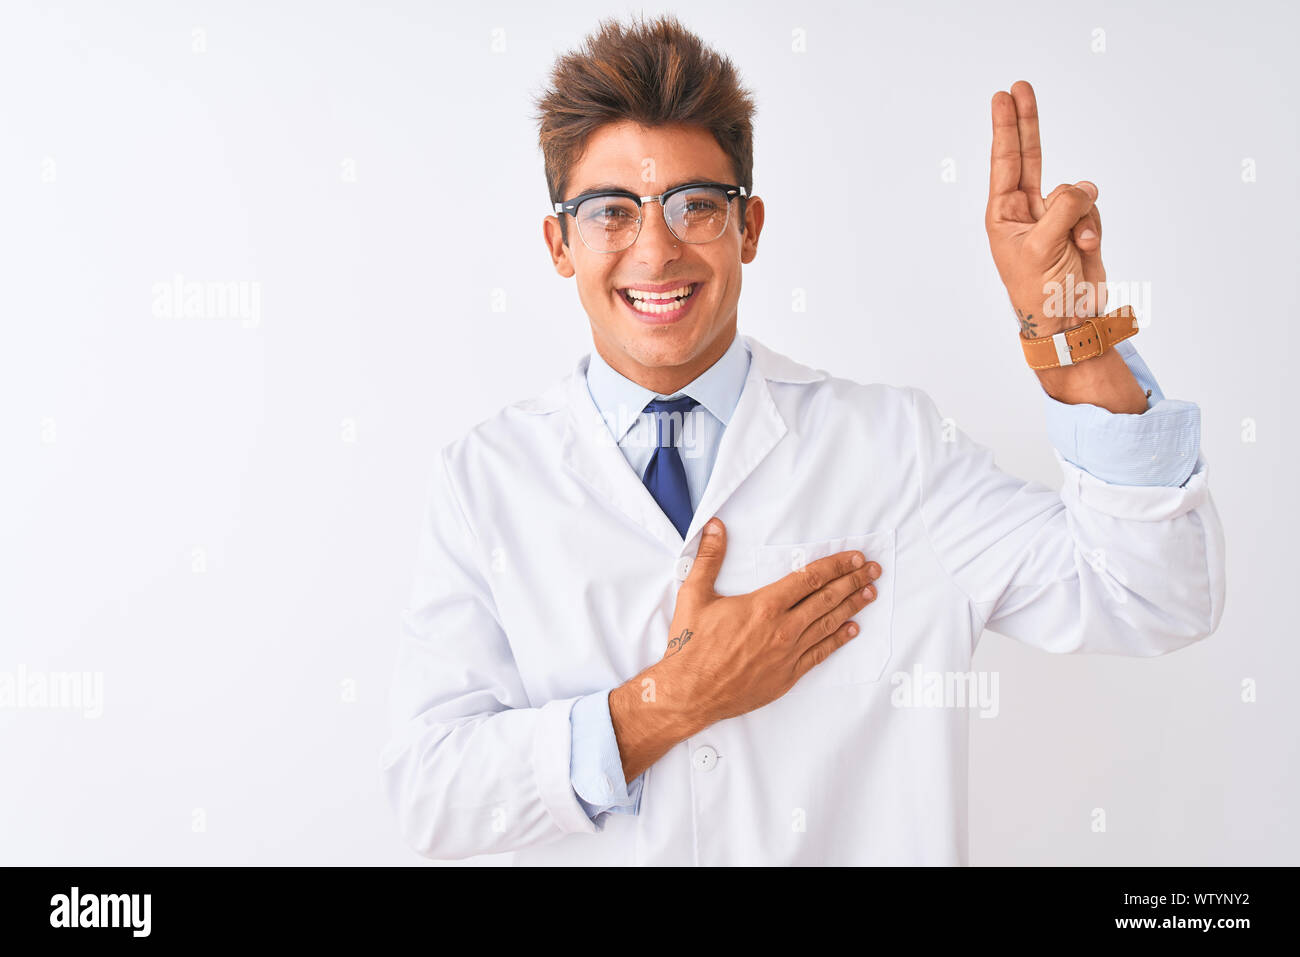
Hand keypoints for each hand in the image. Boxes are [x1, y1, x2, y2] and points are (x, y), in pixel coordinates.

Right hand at [660, 518, 881, 724]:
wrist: (690, 693)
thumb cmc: (691, 646)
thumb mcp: (694, 595)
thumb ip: (709, 558)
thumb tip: (716, 527)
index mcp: (764, 605)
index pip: (809, 578)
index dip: (835, 566)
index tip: (854, 558)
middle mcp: (782, 628)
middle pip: (827, 599)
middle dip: (853, 581)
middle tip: (873, 570)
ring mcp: (788, 654)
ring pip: (828, 624)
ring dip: (852, 606)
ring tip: (870, 593)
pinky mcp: (787, 676)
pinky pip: (820, 654)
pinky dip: (838, 640)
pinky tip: (851, 629)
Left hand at [986, 80, 1106, 337]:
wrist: (1070, 322)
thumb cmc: (1042, 292)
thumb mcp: (1042, 248)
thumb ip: (1062, 209)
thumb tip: (1083, 187)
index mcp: (1003, 218)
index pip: (1005, 163)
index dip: (1007, 128)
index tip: (1003, 97)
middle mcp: (1025, 214)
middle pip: (1028, 158)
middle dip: (1027, 124)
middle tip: (1020, 87)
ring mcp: (1053, 220)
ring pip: (1074, 191)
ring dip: (1081, 216)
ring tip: (1074, 245)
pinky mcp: (1078, 228)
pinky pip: (1092, 209)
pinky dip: (1093, 228)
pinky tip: (1087, 251)